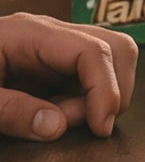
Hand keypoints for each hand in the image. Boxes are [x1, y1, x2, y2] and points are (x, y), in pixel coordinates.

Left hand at [0, 15, 136, 142]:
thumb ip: (10, 111)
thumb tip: (57, 127)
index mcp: (29, 33)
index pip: (93, 50)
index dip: (106, 90)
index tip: (99, 128)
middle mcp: (51, 34)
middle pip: (117, 48)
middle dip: (115, 91)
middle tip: (85, 124)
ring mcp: (57, 48)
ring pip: (113, 63)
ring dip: (103, 98)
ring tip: (63, 120)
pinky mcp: (56, 65)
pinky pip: (93, 79)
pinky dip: (90, 103)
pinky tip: (59, 115)